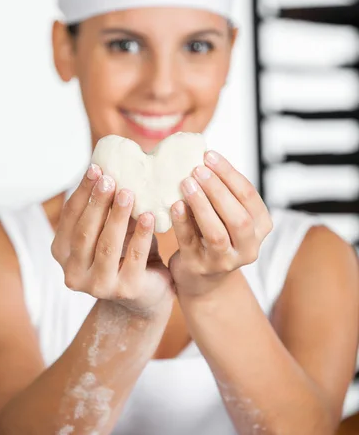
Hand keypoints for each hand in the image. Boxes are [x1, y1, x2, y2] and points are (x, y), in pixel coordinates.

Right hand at [51, 165, 175, 317]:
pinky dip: (141, 235)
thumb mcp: (107, 229)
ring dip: (117, 217)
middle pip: (84, 232)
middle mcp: (73, 272)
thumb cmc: (124, 252)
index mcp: (62, 252)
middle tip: (110, 179)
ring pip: (106, 246)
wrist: (146, 294)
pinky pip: (134, 258)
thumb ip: (102, 207)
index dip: (81, 192)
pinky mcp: (125, 290)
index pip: (70, 217)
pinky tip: (150, 217)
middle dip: (97, 203)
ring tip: (129, 193)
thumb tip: (107, 166)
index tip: (96, 169)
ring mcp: (97, 286)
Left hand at [168, 150, 272, 298]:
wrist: (203, 278)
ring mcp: (225, 261)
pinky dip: (182, 222)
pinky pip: (190, 242)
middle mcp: (249, 247)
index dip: (229, 174)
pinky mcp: (199, 267)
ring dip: (202, 205)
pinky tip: (175, 204)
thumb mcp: (227, 214)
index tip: (209, 156)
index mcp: (261, 227)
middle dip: (218, 189)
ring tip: (186, 183)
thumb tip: (202, 157)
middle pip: (239, 217)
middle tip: (198, 169)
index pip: (249, 196)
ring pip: (217, 233)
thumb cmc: (214, 234)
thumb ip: (222, 192)